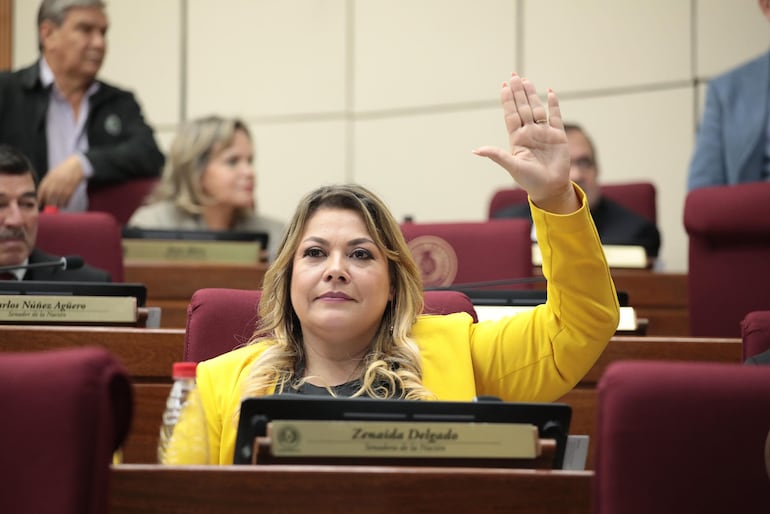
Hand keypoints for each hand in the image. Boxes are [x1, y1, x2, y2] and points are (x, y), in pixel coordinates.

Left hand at [37, 155, 85, 208]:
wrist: (77, 165)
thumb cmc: (64, 169)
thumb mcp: (54, 173)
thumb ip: (48, 181)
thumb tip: (43, 193)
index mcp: (51, 176)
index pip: (43, 188)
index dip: (40, 197)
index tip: (39, 202)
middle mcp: (57, 180)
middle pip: (50, 194)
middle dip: (48, 202)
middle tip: (48, 207)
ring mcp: (65, 183)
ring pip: (59, 197)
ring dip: (57, 204)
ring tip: (57, 207)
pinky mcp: (73, 187)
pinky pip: (68, 197)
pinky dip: (66, 202)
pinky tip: (65, 204)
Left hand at [474, 73, 578, 213]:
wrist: (550, 188)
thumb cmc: (529, 180)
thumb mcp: (512, 166)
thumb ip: (496, 155)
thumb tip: (476, 150)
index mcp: (517, 138)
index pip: (511, 115)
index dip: (507, 101)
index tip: (503, 86)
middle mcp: (530, 132)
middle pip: (523, 108)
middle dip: (518, 92)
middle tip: (513, 76)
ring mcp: (544, 132)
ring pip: (537, 109)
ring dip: (532, 95)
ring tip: (526, 80)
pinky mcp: (559, 135)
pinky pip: (555, 116)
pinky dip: (553, 105)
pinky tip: (550, 92)